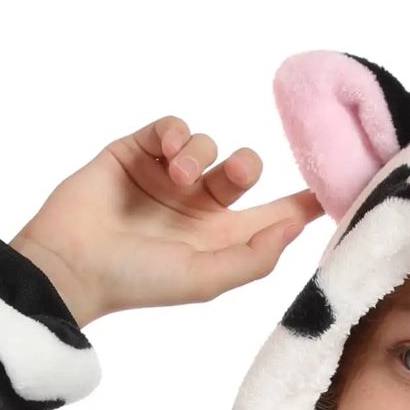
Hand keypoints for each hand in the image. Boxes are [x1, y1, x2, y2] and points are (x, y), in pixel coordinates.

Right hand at [9, 118, 322, 324]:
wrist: (72, 262)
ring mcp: (167, 177)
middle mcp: (198, 207)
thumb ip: (254, 257)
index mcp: (221, 240)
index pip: (274, 216)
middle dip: (245, 166)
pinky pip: (173, 127)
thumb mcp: (205, 279)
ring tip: (178, 176)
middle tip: (234, 174)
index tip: (337, 183)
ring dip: (200, 153)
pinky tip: (168, 155)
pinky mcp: (137, 151)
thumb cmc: (138, 282)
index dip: (303, 201)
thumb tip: (298, 227)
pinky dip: (177, 134)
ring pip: (207, 144)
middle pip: (244, 171)